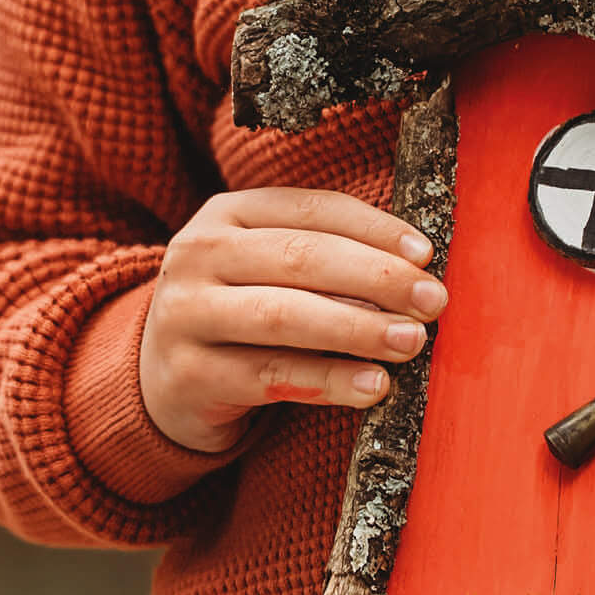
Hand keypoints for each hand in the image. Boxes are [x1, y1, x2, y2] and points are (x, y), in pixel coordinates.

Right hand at [139, 188, 445, 452]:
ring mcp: (186, 314)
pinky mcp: (188, 374)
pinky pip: (271, 375)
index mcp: (227, 214)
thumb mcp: (268, 269)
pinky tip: (374, 385)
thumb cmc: (241, 314)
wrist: (162, 379)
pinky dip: (330, 381)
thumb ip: (328, 258)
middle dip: (377, 278)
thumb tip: (417, 269)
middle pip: (300, 257)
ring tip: (411, 340)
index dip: (375, 228)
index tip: (426, 253)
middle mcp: (197, 254)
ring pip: (284, 315)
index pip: (312, 209)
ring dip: (358, 329)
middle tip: (433, 301)